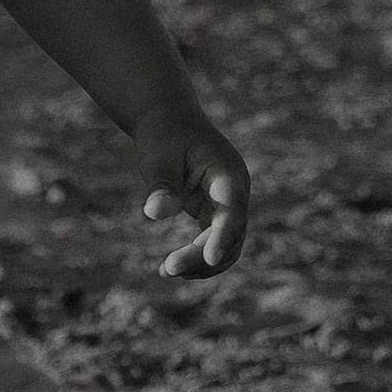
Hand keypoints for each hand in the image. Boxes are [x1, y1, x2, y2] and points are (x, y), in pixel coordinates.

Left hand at [135, 111, 249, 279]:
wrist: (168, 119)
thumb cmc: (163, 135)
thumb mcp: (158, 157)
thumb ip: (161, 186)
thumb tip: (157, 212)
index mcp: (227, 173)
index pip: (232, 211)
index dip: (223, 236)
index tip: (210, 258)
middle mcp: (235, 191)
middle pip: (230, 233)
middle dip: (203, 256)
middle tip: (168, 269)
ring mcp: (229, 203)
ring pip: (227, 243)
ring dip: (201, 262)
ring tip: (166, 271)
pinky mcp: (217, 211)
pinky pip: (214, 240)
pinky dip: (197, 256)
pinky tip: (171, 266)